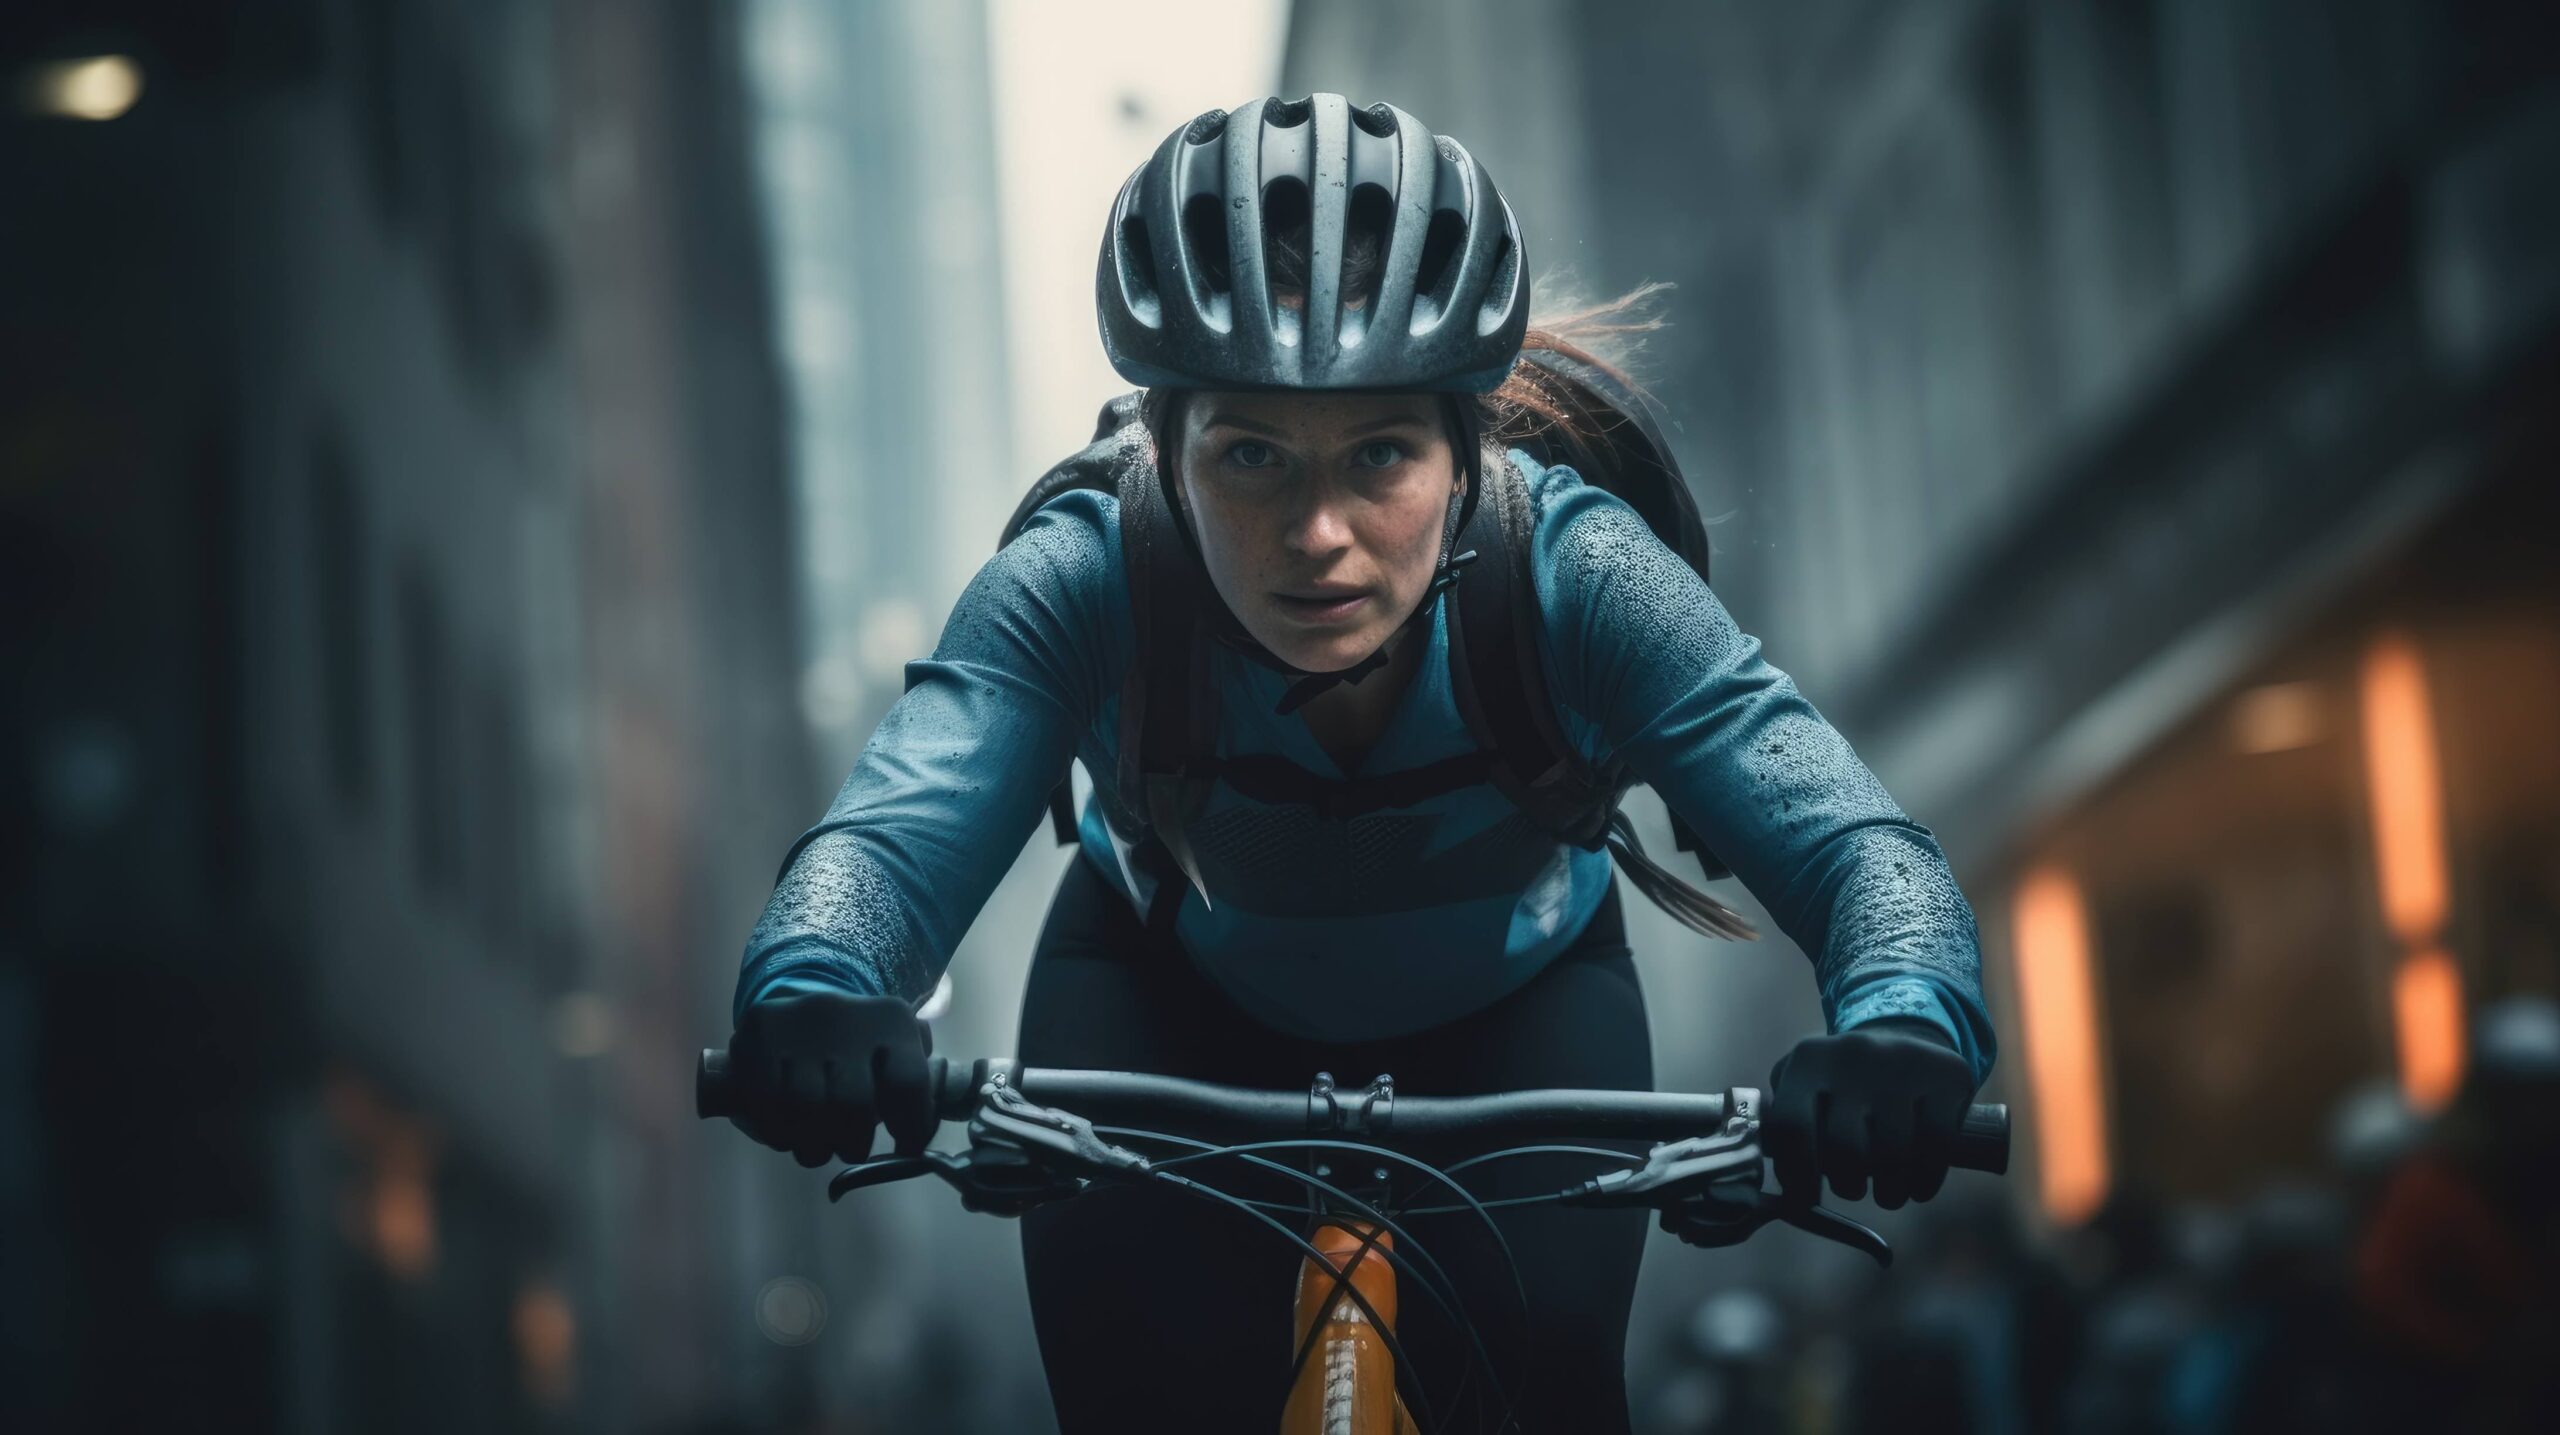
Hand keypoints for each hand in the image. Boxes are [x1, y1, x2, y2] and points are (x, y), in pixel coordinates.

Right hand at [725, 991, 936, 1167]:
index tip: (905, 1147)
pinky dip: (777, 1131)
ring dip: (814, 1145)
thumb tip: (924, 1129)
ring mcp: (798, 1021)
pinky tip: (787, 1133)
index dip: (912, 1127)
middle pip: (853, 1104)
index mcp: (891, 1018)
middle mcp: (846, 1012)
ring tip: (818, 1148)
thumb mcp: (896, 1052)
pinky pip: (766, 1102)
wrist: (799, 1014)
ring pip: (806, 1108)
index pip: (909, 1082)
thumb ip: (919, 1084)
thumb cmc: (858, 1050)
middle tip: (851, 1150)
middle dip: (854, 1142)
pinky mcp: (759, 1033)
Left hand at [1766, 1019, 1975, 1208]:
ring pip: (1892, 1155)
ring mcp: (1902, 1062)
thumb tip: (1779, 1192)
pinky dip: (1924, 1182)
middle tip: (1852, 1189)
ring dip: (1889, 1192)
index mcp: (1808, 1060)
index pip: (1791, 1128)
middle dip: (1847, 1185)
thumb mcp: (1804, 1088)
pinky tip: (1916, 1187)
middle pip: (1844, 1149)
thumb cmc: (1842, 1084)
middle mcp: (1852, 1053)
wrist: (1904, 1040)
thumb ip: (1784, 1129)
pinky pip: (1936, 1147)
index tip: (1805, 1199)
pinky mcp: (1948, 1074)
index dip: (1796, 1174)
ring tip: (1887, 1194)